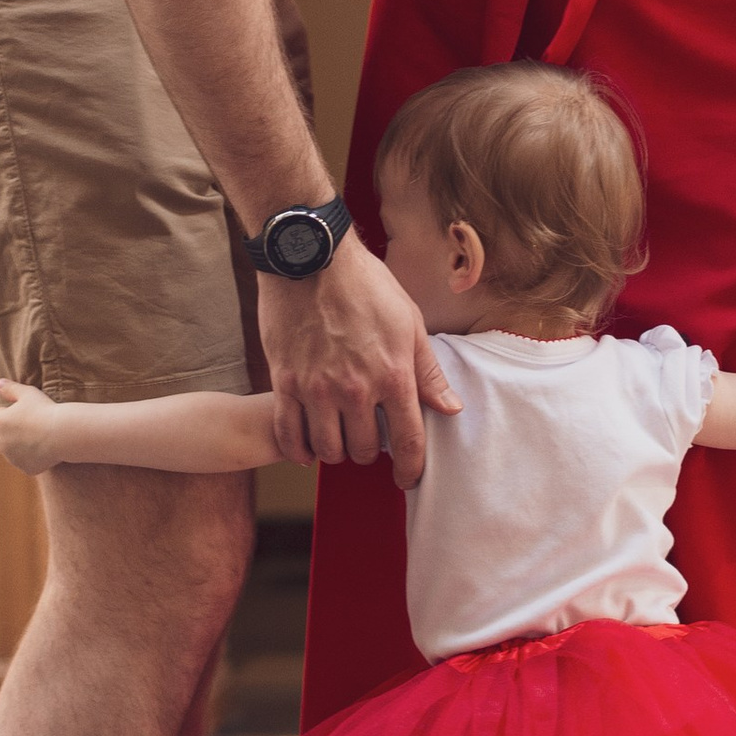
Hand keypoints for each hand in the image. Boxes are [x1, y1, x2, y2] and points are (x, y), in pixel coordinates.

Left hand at [0, 378, 65, 473]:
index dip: (17, 411)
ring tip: (43, 436)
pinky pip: (29, 461)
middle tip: (38, 424)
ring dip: (25, 444)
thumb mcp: (27, 393)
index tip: (31, 411)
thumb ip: (10, 388)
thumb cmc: (45, 409)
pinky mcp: (25, 468)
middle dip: (17, 430)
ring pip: (17, 449)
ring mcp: (12, 458)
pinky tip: (47, 449)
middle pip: (8, 434)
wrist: (62, 432)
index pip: (2, 414)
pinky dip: (35, 457)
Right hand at [257, 231, 458, 479]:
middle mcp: (356, 389)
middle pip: (364, 450)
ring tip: (339, 438)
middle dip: (369, 452)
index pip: (407, 441)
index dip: (410, 468)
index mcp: (393, 375)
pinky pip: (289, 434)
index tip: (407, 478)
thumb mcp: (409, 322)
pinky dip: (299, 449)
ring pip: (328, 449)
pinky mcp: (285, 382)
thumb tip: (450, 408)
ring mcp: (317, 388)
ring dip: (336, 451)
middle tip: (367, 438)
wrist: (311, 256)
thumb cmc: (366, 285)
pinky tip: (306, 447)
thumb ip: (428, 372)